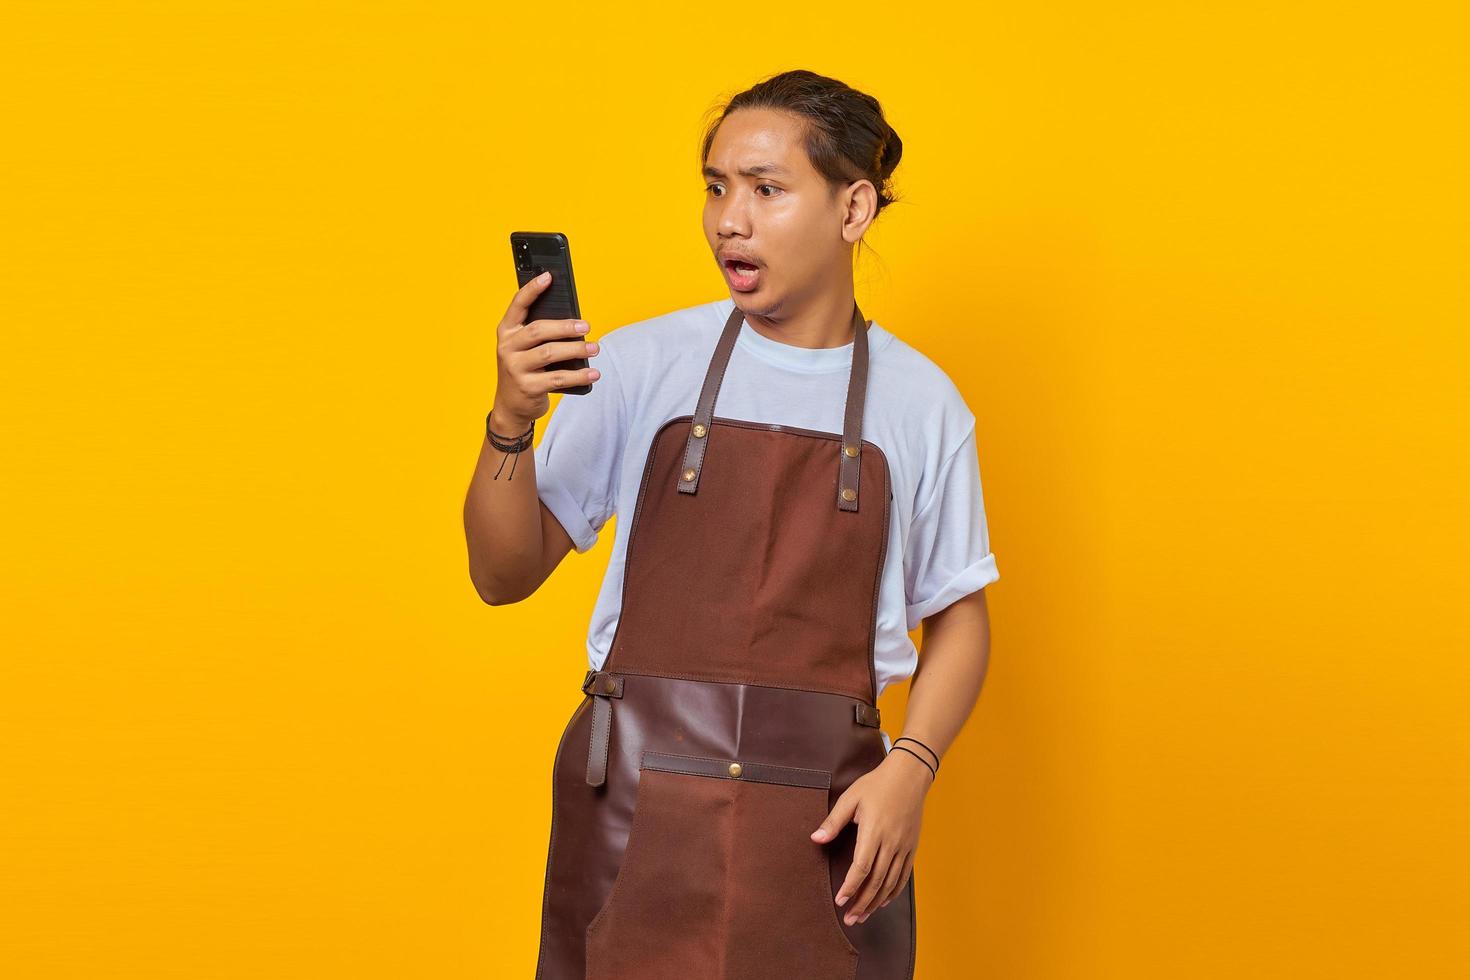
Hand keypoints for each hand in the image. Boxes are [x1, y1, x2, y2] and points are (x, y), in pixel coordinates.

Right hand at [491, 270, 601, 429]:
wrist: (512, 406)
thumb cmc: (526, 368)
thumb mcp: (526, 348)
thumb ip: (542, 333)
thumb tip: (575, 321)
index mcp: (507, 331)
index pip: (518, 305)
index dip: (532, 289)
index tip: (548, 276)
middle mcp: (507, 347)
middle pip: (538, 330)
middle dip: (565, 326)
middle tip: (586, 325)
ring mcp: (515, 368)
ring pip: (550, 353)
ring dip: (576, 349)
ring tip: (594, 347)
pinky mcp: (527, 387)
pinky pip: (558, 379)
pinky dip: (579, 375)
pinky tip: (593, 373)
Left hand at [810, 746, 932, 924]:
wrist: (909, 776)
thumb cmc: (876, 784)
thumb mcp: (851, 798)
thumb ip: (833, 821)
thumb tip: (815, 839)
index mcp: (874, 831)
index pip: (862, 867)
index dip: (850, 887)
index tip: (840, 900)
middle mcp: (891, 843)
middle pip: (876, 881)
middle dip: (861, 902)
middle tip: (850, 918)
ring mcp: (904, 846)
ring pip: (890, 882)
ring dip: (876, 902)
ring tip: (863, 916)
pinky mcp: (912, 847)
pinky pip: (904, 875)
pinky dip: (894, 891)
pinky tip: (883, 901)